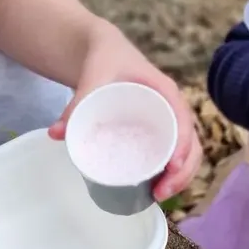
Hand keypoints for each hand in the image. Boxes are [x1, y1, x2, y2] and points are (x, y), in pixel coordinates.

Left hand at [48, 22, 201, 200]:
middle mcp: (172, 107)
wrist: (103, 51)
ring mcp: (167, 121)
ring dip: (180, 177)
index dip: (183, 146)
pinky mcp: (158, 131)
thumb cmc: (105, 59)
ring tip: (158, 196)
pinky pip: (173, 154)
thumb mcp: (92, 76)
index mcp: (164, 91)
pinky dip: (171, 173)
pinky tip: (158, 190)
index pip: (184, 120)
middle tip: (160, 193)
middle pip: (191, 143)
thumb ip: (76, 103)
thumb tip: (56, 134)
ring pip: (186, 153)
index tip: (172, 167)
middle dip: (183, 172)